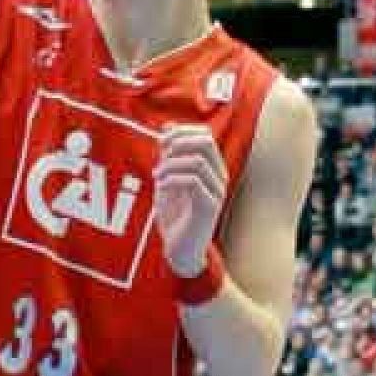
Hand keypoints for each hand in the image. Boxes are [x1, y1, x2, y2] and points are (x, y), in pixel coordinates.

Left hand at [152, 124, 227, 277]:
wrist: (180, 249)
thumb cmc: (175, 214)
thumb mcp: (168, 178)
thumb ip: (169, 155)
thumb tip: (167, 127)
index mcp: (211, 167)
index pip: (204, 134)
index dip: (180, 131)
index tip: (161, 143)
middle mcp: (218, 176)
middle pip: (205, 141)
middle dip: (177, 143)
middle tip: (160, 159)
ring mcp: (216, 192)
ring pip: (196, 161)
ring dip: (170, 165)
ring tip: (157, 176)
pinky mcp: (209, 207)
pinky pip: (193, 181)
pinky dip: (172, 179)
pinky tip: (161, 187)